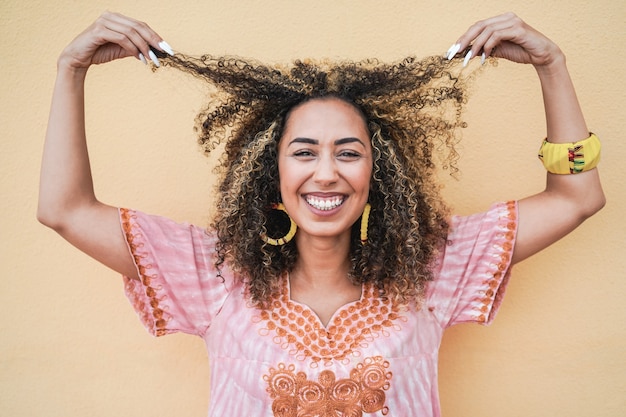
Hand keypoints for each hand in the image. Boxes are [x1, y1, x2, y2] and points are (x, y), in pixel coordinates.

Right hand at [58, 11, 173, 70]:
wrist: (77, 59)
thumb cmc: (99, 52)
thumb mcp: (122, 49)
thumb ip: (136, 47)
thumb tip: (154, 51)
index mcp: (117, 18)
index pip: (141, 25)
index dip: (155, 36)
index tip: (167, 48)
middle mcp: (110, 16)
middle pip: (139, 26)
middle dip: (154, 40)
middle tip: (164, 53)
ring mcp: (104, 21)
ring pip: (132, 32)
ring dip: (144, 47)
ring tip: (151, 59)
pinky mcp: (98, 31)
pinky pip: (122, 38)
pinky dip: (133, 49)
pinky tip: (139, 58)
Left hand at [446, 12, 562, 68]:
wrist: (542, 56)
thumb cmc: (521, 52)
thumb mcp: (498, 51)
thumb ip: (484, 49)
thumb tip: (466, 53)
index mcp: (500, 20)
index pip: (477, 26)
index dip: (463, 37)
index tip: (452, 50)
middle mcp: (506, 17)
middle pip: (479, 26)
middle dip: (464, 39)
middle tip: (454, 53)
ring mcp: (512, 21)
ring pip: (486, 30)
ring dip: (475, 46)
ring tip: (469, 59)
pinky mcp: (518, 29)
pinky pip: (497, 35)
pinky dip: (488, 46)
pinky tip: (485, 57)